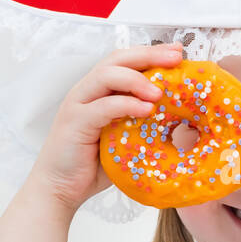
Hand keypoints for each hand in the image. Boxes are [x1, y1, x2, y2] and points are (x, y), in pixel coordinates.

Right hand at [26, 43, 183, 213]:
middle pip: (117, 60)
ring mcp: (78, 105)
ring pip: (106, 75)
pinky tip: (145, 110)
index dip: (151, 53)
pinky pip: (102, 106)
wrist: (60, 189)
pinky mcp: (74, 122)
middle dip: (149, 55)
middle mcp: (87, 92)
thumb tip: (180, 121)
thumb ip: (143, 124)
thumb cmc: (93, 166)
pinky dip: (125, 104)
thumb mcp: (125, 139)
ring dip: (136, 79)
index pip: (124, 61)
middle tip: (176, 58)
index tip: (178, 52)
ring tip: (159, 92)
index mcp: (99, 92)